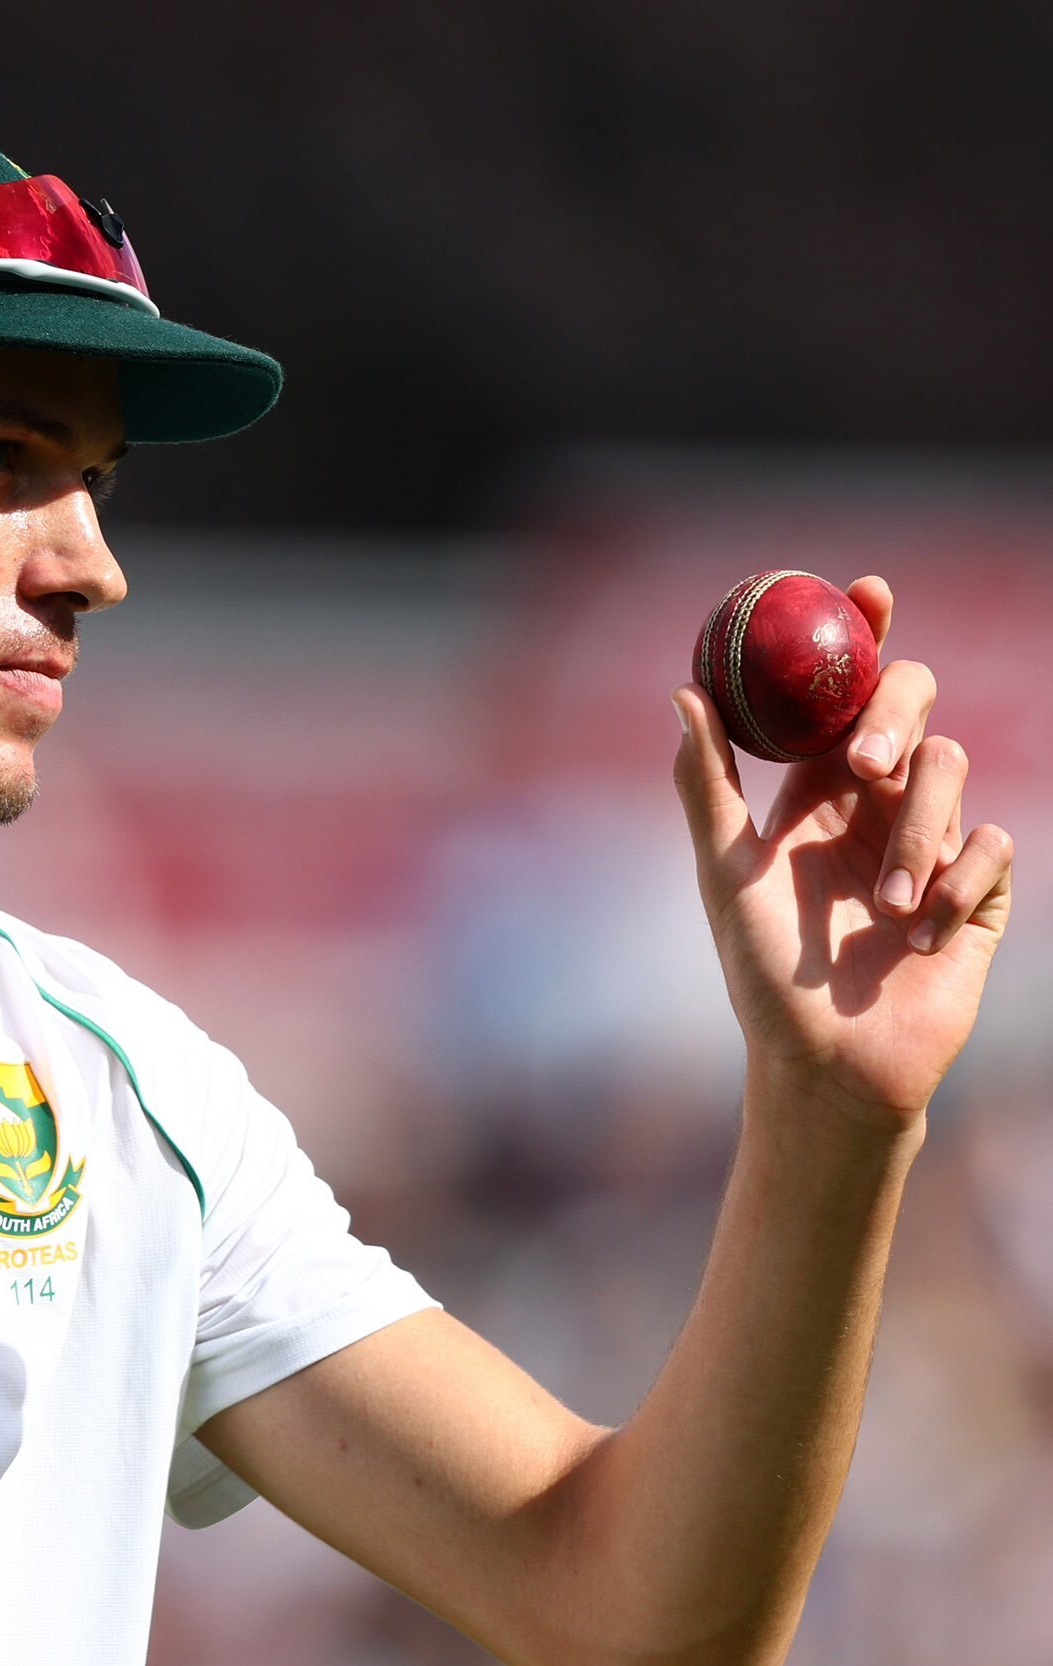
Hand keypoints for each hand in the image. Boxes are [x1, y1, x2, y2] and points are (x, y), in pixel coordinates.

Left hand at [672, 576, 1012, 1126]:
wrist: (829, 1064)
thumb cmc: (766, 975)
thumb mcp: (726, 873)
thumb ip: (708, 782)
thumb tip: (683, 690)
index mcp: (814, 791)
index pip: (845, 695)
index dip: (863, 637)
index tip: (868, 592)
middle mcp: (875, 804)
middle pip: (915, 707)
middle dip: (896, 718)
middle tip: (865, 763)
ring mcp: (932, 842)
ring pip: (953, 774)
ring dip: (917, 840)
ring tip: (885, 911)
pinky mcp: (980, 890)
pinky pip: (992, 849)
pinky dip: (954, 890)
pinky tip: (919, 942)